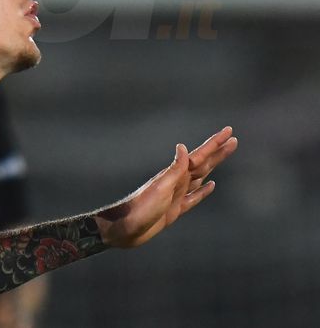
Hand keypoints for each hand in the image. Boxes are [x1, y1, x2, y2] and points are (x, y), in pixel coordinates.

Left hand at [96, 126, 237, 248]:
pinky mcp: (175, 209)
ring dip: (213, 166)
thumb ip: (174, 170)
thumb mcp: (160, 188)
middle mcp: (177, 182)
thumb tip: (182, 146)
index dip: (215, 144)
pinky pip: (194, 197)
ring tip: (224, 156)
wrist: (125, 228)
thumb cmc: (141, 208)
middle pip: (203, 164)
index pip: (200, 155)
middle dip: (218, 152)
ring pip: (201, 177)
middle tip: (233, 140)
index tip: (228, 131)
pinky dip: (204, 191)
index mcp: (175, 175)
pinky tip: (211, 186)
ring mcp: (176, 195)